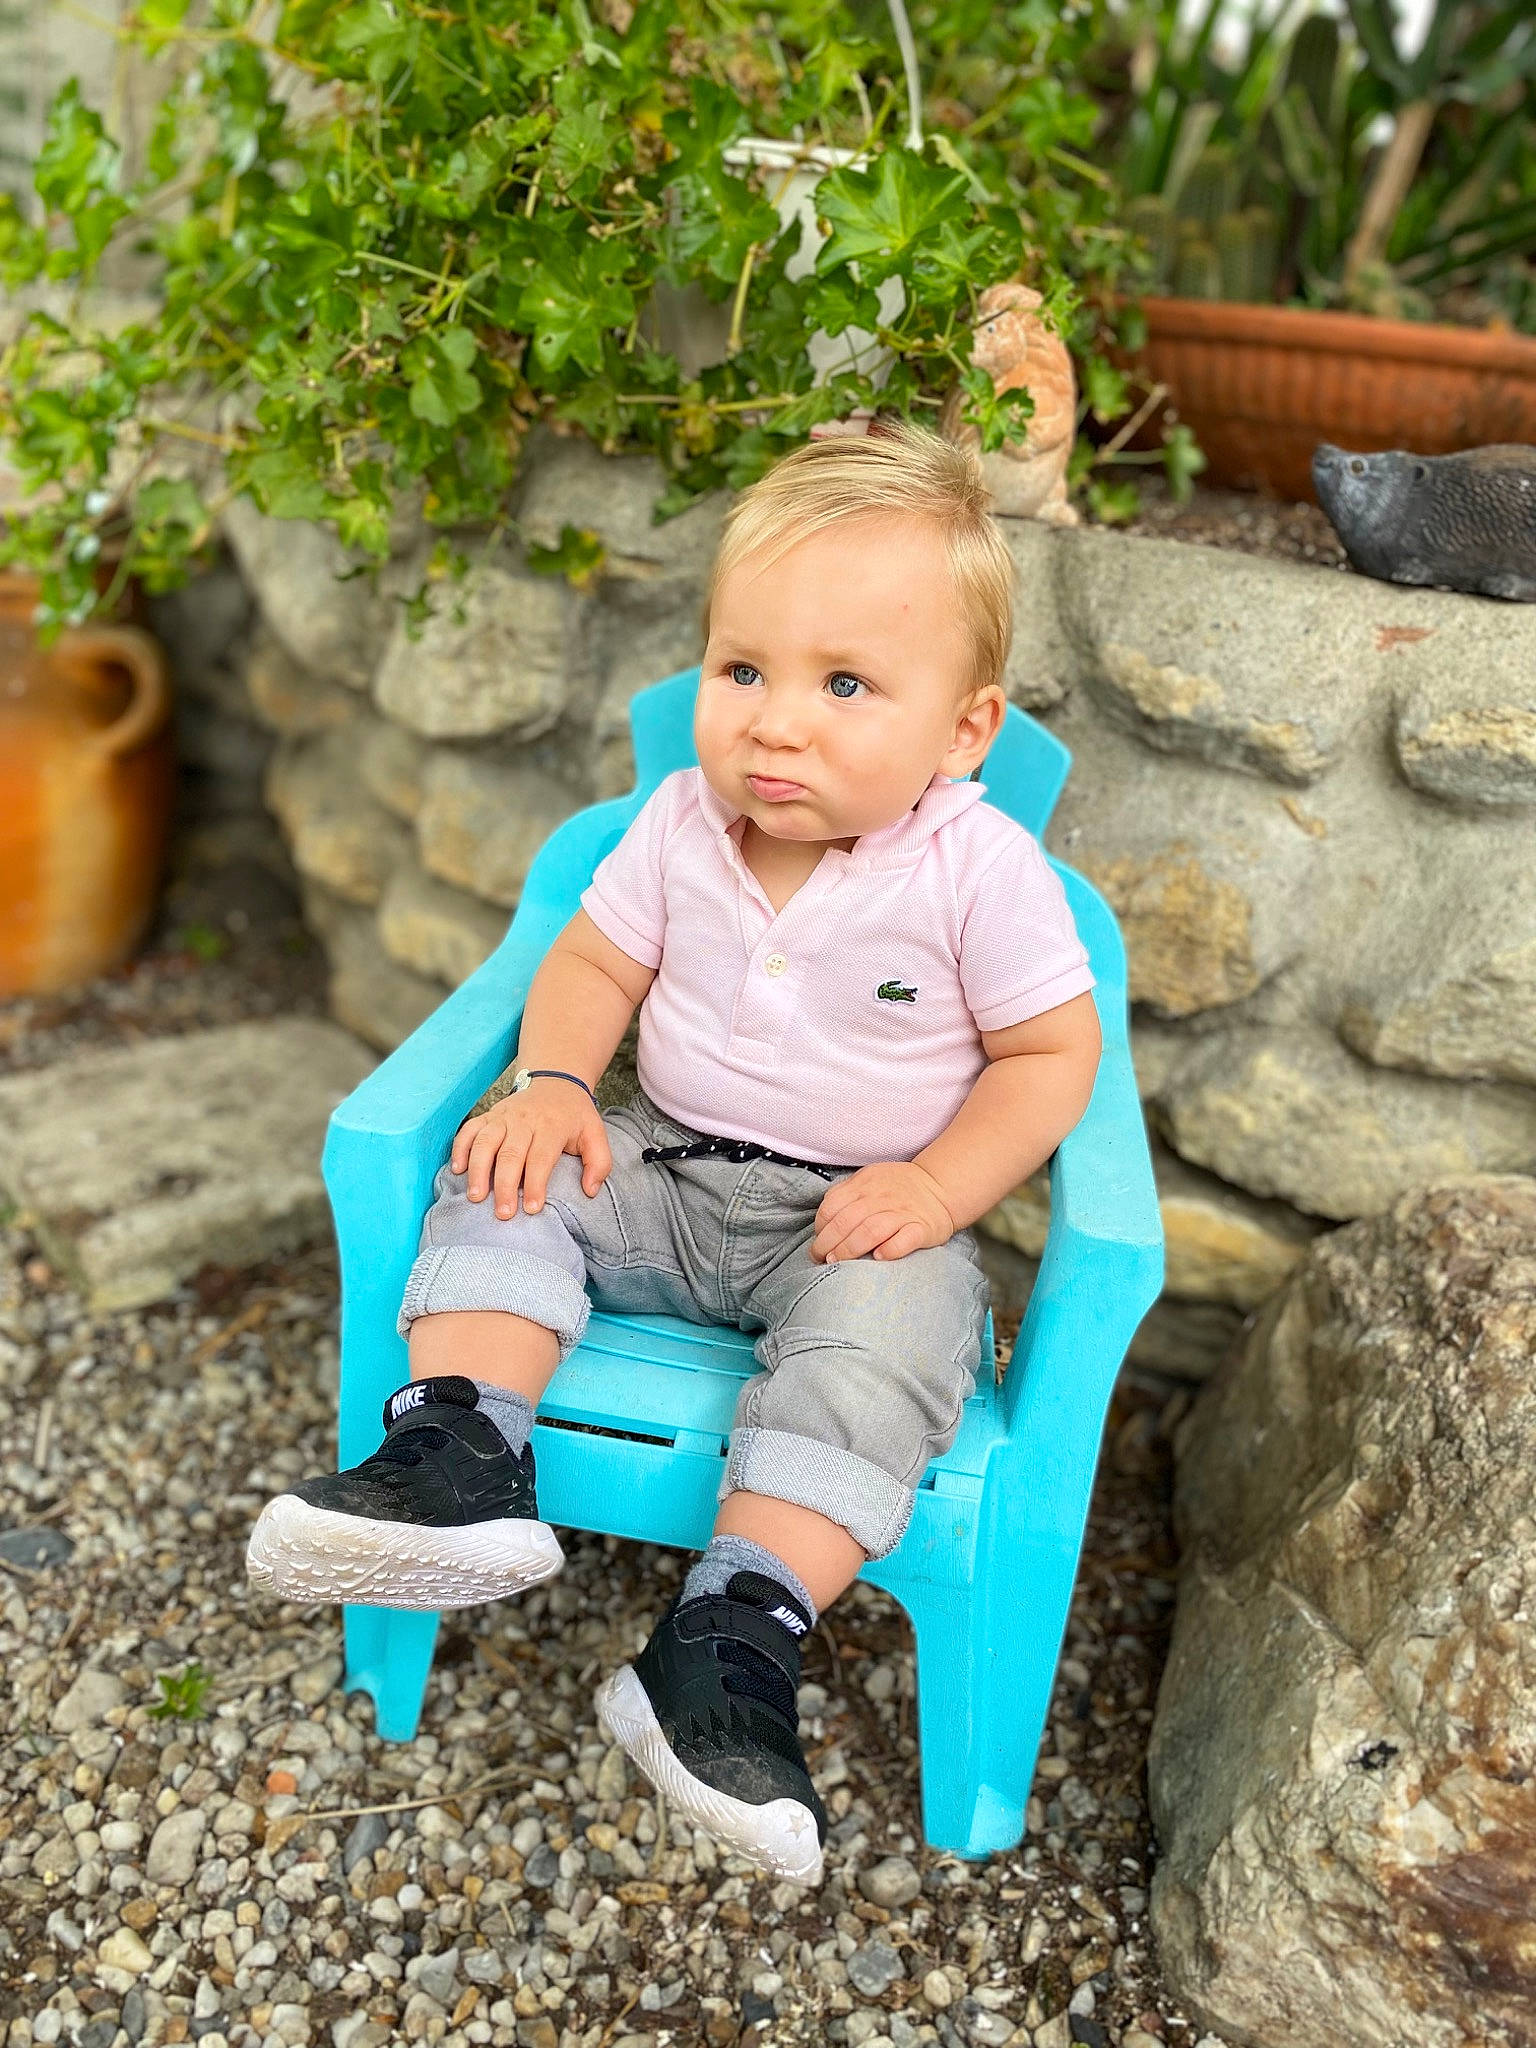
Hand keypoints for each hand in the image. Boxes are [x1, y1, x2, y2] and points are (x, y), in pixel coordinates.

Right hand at [450, 1082, 610, 1219]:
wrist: (555, 1081)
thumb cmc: (574, 1115)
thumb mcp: (596, 1134)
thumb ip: (599, 1163)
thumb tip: (590, 1190)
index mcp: (552, 1126)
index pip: (541, 1157)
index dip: (535, 1184)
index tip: (532, 1209)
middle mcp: (524, 1120)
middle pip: (510, 1154)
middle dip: (505, 1186)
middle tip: (503, 1213)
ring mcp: (503, 1117)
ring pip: (485, 1142)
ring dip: (478, 1170)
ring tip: (476, 1197)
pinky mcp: (488, 1115)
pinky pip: (469, 1130)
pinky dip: (460, 1148)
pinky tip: (458, 1170)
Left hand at [809, 1162, 955, 1264]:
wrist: (940, 1187)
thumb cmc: (898, 1189)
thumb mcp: (869, 1180)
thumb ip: (846, 1194)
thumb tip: (823, 1222)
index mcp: (864, 1184)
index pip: (832, 1206)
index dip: (820, 1228)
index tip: (818, 1243)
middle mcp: (881, 1197)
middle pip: (847, 1221)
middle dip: (828, 1243)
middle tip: (821, 1259)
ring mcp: (902, 1212)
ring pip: (871, 1230)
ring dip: (850, 1249)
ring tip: (838, 1262)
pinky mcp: (922, 1228)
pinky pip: (905, 1239)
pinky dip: (891, 1249)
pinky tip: (879, 1258)